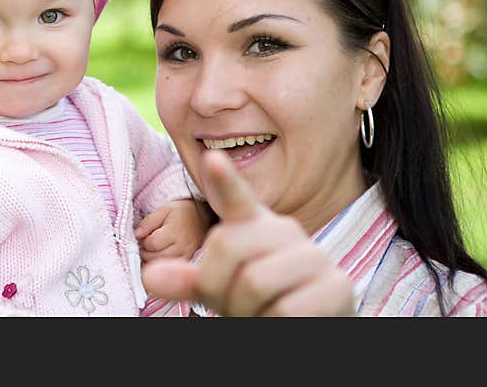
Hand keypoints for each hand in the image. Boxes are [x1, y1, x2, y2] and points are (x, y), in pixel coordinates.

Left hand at [134, 198, 208, 261]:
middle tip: (147, 243)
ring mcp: (186, 258)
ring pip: (161, 266)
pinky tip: (161, 258)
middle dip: (145, 251)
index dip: (143, 241)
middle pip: (154, 257)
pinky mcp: (188, 264)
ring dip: (152, 260)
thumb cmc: (181, 213)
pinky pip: (171, 271)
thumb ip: (149, 221)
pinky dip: (162, 266)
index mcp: (175, 232)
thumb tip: (137, 234)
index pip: (151, 244)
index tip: (143, 236)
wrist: (203, 219)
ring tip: (154, 249)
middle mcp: (182, 247)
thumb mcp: (164, 210)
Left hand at [140, 150, 354, 315]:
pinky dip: (274, 326)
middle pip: (226, 247)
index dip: (223, 179)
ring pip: (255, 282)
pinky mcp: (337, 286)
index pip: (234, 197)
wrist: (309, 326)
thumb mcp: (218, 287)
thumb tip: (150, 276)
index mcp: (252, 225)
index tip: (211, 159)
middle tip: (236, 306)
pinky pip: (286, 311)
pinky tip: (285, 323)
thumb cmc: (257, 302)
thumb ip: (187, 279)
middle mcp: (284, 230)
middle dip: (219, 288)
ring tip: (261, 313)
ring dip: (248, 313)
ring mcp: (313, 256)